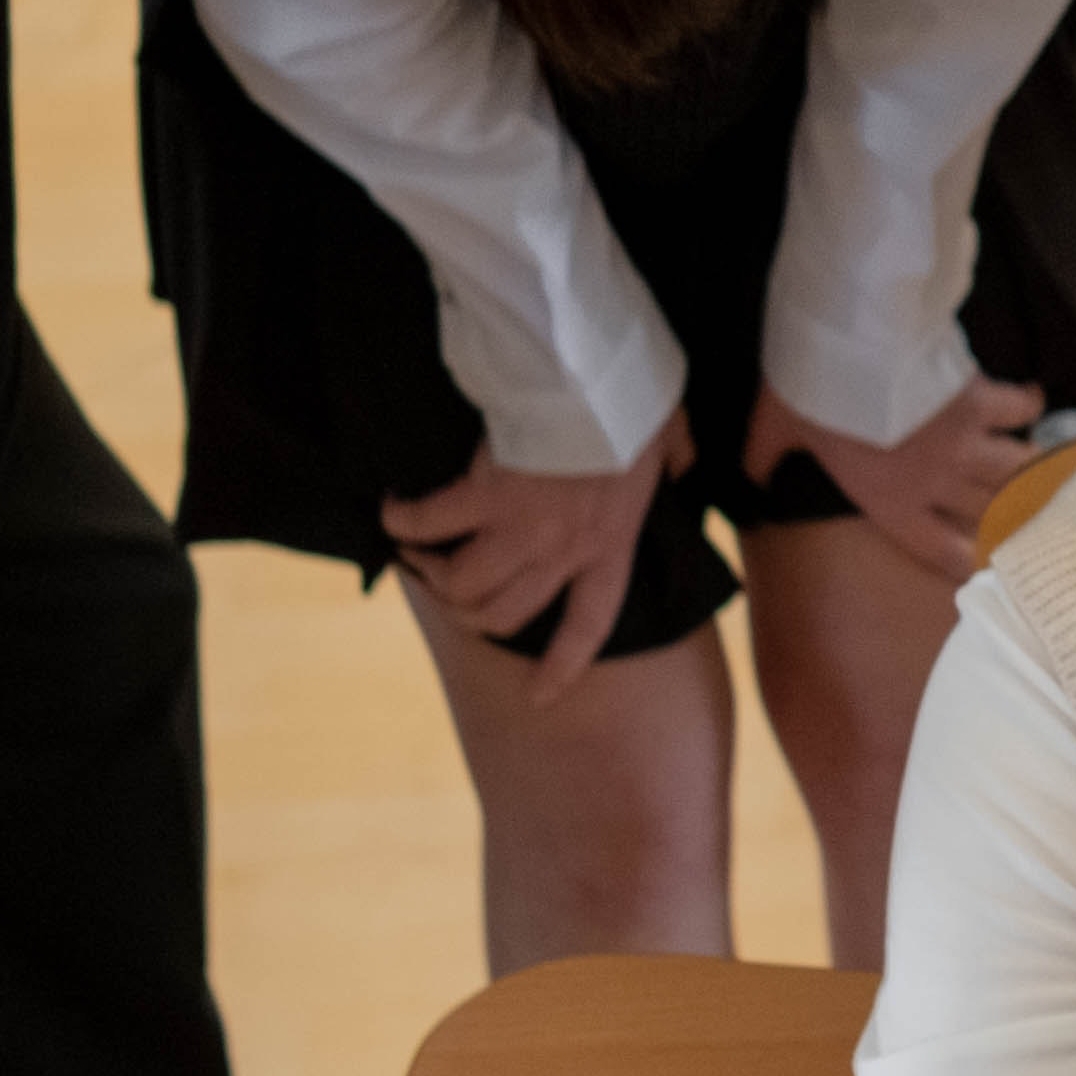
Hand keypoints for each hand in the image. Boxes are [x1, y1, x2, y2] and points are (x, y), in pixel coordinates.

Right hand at [381, 413, 690, 698]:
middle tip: (448, 583)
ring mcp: (524, 530)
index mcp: (611, 544)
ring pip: (463, 586)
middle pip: (504, 616)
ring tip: (417, 548)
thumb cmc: (631, 401)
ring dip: (432, 571)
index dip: (562, 667)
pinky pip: (430, 526)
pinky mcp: (483, 498)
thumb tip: (682, 459)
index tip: (540, 698)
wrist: (594, 377)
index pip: (589, 625)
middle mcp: (566, 551)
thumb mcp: (669, 436)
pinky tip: (393, 510)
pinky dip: (403, 521)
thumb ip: (675, 456)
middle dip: (468, 610)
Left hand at [744, 376, 1041, 584]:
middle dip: (1009, 514)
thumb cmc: (812, 397)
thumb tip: (750, 479)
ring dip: (1029, 467)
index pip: (939, 551)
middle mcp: (936, 483)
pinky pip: (1020, 411)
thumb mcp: (775, 429)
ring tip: (1038, 464)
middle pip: (990, 513)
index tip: (980, 563)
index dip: (965, 563)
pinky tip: (1032, 402)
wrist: (851, 351)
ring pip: (1017, 470)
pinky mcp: (980, 402)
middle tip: (1024, 509)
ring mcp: (965, 445)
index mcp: (890, 502)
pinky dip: (1028, 406)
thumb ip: (766, 458)